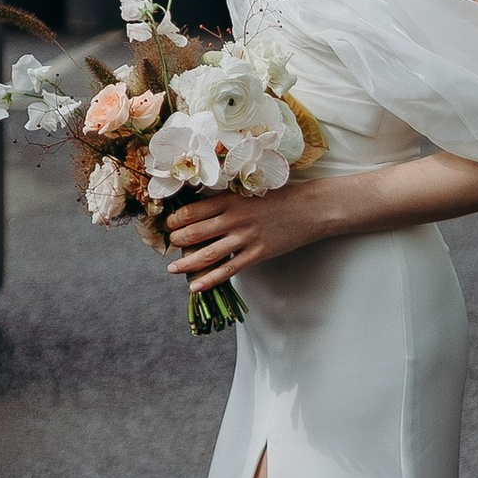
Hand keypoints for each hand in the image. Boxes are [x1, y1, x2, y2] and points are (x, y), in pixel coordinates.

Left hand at [165, 178, 336, 297]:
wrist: (309, 208)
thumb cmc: (279, 197)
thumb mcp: (248, 191)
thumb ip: (225, 201)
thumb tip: (200, 211)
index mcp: (229, 200)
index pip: (191, 211)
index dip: (174, 220)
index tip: (168, 225)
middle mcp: (233, 219)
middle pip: (194, 233)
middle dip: (177, 241)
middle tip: (170, 245)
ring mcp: (245, 238)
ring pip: (207, 254)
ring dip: (186, 263)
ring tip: (172, 269)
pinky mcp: (257, 254)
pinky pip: (228, 270)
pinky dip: (209, 280)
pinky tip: (195, 287)